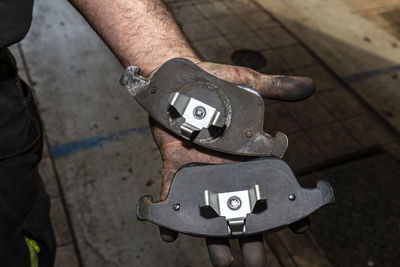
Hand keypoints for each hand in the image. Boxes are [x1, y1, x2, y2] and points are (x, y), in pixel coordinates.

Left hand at [150, 60, 313, 266]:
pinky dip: (169, 215)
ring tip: (223, 262)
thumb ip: (276, 87)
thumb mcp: (247, 82)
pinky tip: (170, 234)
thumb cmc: (215, 82)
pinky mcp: (176, 167)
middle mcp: (226, 168)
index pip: (272, 185)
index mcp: (247, 154)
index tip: (300, 226)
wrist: (177, 79)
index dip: (286, 206)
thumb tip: (311, 85)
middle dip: (250, 234)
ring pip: (211, 210)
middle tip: (256, 262)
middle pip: (243, 209)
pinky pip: (172, 195)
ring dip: (214, 236)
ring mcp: (201, 171)